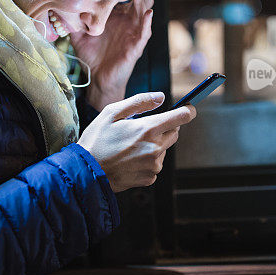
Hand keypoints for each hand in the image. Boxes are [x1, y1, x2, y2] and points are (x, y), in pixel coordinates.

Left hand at [70, 0, 157, 109]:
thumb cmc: (92, 55)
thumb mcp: (80, 34)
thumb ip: (75, 20)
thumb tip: (66, 6)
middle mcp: (129, 23)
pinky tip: (148, 14)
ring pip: (143, 13)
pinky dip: (146, 23)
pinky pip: (143, 33)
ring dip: (143, 0)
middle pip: (141, 0)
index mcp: (118, 17)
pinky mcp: (136, 47)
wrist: (98, 78)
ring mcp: (134, 34)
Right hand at [78, 92, 195, 191]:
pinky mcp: (150, 178)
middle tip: (143, 128)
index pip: (181, 117)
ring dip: (154, 144)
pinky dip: (147, 160)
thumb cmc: (96, 140)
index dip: (187, 110)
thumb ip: (139, 102)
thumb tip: (161, 97)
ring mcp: (154, 165)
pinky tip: (130, 159)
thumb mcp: (112, 113)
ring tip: (130, 146)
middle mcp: (155, 148)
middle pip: (174, 133)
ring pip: (164, 149)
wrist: (86, 172)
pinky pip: (155, 164)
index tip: (189, 108)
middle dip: (164, 127)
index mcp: (147, 129)